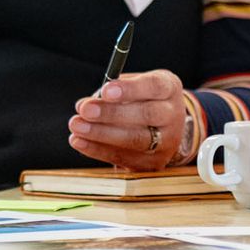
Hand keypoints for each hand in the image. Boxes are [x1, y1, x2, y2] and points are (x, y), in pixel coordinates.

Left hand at [67, 68, 184, 170]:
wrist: (164, 127)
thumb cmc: (139, 99)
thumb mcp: (130, 86)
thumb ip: (109, 93)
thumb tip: (83, 106)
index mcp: (168, 89)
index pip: (154, 86)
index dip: (130, 89)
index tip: (106, 91)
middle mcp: (173, 115)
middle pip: (146, 115)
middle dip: (112, 113)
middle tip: (85, 110)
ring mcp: (167, 142)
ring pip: (136, 139)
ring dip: (101, 133)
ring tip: (76, 126)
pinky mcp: (154, 163)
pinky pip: (125, 157)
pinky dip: (98, 150)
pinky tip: (79, 141)